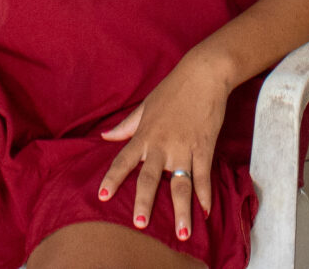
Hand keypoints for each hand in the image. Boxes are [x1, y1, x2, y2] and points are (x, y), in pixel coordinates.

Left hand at [98, 55, 232, 240]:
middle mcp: (162, 145)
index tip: (102, 197)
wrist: (203, 74)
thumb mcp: (145, 106)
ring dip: (181, 210)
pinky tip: (205, 212)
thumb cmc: (172, 89)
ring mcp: (184, 148)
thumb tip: (105, 136)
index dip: (112, 179)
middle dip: (145, 202)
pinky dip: (206, 195)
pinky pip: (203, 176)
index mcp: (144, 135)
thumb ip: (126, 125)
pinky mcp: (204, 147)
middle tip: (140, 224)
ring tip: (182, 234)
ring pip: (181, 185)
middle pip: (150, 179)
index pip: (123, 161)